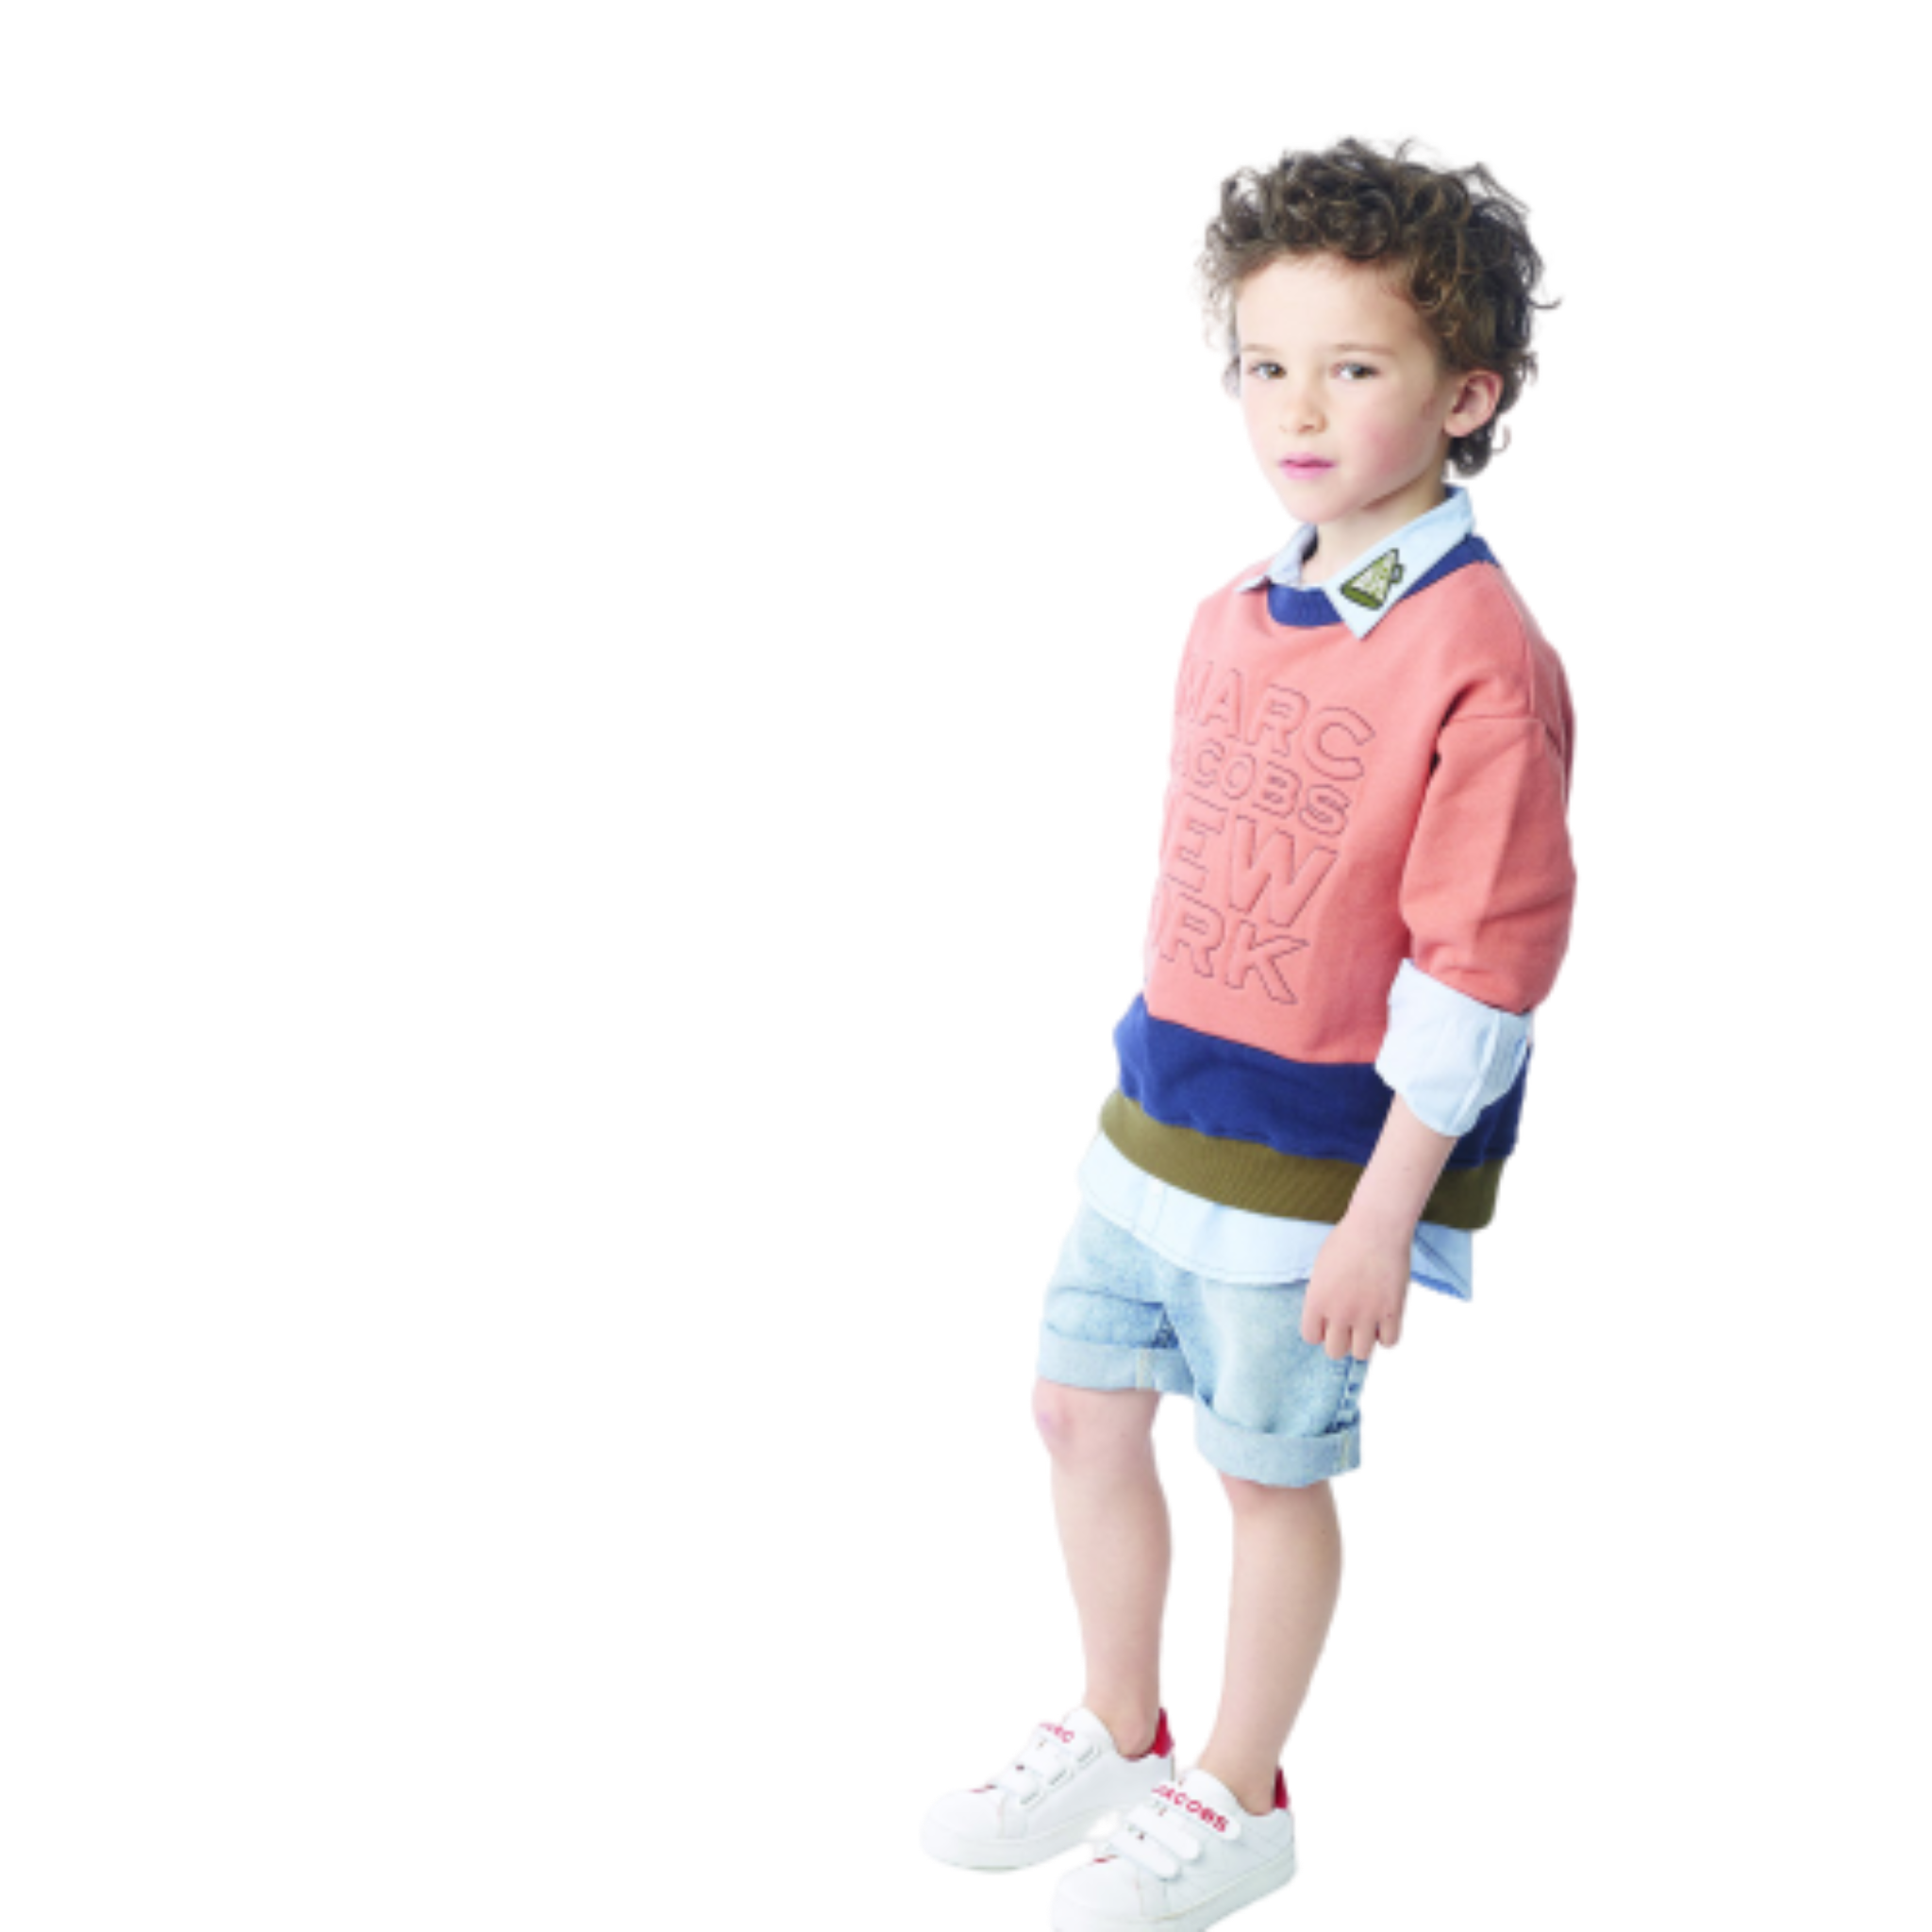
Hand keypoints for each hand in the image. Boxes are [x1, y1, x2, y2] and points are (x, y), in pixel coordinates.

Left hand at [1300, 1220, 1415, 1361]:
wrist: (1377, 1228)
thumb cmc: (1347, 1242)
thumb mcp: (1321, 1269)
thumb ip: (1322, 1297)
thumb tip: (1326, 1319)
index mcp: (1317, 1301)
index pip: (1311, 1337)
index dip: (1320, 1332)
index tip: (1328, 1323)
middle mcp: (1339, 1313)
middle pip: (1335, 1351)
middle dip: (1341, 1341)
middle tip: (1349, 1328)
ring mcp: (1367, 1315)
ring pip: (1362, 1353)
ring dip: (1365, 1343)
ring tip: (1370, 1329)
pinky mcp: (1392, 1313)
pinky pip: (1390, 1344)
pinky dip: (1388, 1340)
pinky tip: (1388, 1330)